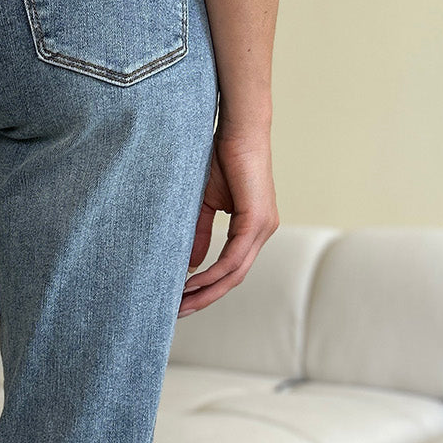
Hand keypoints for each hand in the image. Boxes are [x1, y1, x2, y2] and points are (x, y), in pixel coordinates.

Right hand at [178, 121, 277, 316]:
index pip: (232, 269)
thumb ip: (200, 233)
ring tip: (181, 302)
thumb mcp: (205, 204)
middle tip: (179, 312)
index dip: (208, 288)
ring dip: (207, 291)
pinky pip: (234, 257)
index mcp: (253, 228)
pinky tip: (193, 282)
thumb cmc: (221, 158)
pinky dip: (213, 273)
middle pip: (235, 278)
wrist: (238, 130)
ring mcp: (263, 227)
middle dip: (206, 298)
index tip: (183, 300)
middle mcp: (263, 231)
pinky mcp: (257, 220)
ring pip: (235, 272)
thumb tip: (192, 265)